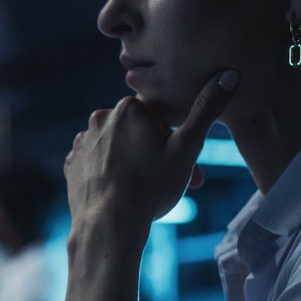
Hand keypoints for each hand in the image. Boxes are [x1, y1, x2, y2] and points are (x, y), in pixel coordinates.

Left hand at [64, 70, 237, 237]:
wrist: (108, 225)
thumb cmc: (151, 186)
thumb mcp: (187, 148)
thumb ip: (206, 110)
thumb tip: (229, 75)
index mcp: (129, 107)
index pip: (160, 120)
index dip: (175, 145)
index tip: (184, 168)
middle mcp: (100, 117)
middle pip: (138, 134)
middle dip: (156, 155)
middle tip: (167, 183)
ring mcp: (83, 141)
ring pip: (119, 148)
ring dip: (133, 164)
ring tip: (144, 190)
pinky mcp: (71, 163)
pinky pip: (98, 163)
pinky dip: (110, 174)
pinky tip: (120, 192)